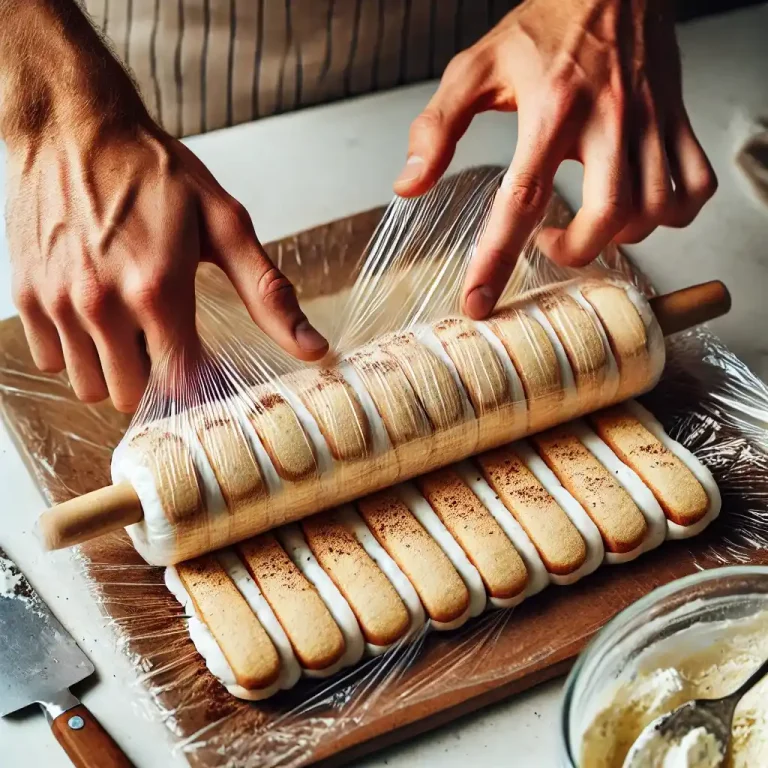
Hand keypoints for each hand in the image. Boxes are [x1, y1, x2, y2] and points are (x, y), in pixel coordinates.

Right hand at [1, 1, 326, 412]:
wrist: (73, 124)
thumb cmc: (152, 169)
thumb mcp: (224, 223)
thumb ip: (267, 292)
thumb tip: (312, 347)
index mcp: (157, 289)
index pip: (182, 384)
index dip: (200, 386)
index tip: (207, 370)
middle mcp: (101, 304)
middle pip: (132, 395)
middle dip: (156, 380)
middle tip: (167, 342)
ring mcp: (58, 302)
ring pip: (89, 386)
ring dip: (114, 369)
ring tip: (130, 327)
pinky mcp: (26, 295)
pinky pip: (50, 360)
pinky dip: (75, 351)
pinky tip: (94, 317)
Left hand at [394, 0, 716, 318]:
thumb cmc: (543, 27)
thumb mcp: (474, 69)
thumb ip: (436, 128)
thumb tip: (409, 185)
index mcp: (550, 113)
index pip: (521, 202)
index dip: (497, 261)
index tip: (480, 302)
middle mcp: (607, 122)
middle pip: (606, 219)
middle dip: (576, 252)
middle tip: (550, 244)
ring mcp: (649, 123)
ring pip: (653, 211)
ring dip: (619, 238)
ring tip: (591, 226)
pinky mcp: (677, 120)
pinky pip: (695, 186)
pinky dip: (675, 214)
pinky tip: (643, 210)